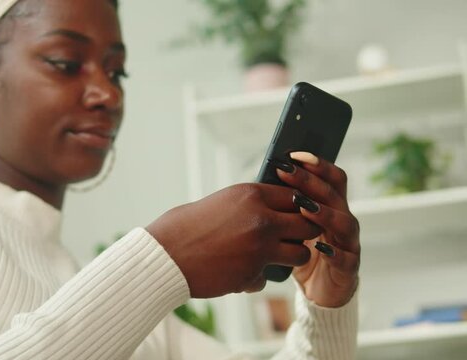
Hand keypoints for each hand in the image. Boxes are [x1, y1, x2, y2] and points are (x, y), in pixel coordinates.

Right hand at [146, 183, 321, 298]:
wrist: (164, 255)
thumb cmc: (183, 227)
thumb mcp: (220, 202)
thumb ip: (248, 205)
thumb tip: (269, 209)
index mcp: (251, 194)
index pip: (295, 196)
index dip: (296, 207)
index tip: (292, 214)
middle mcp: (261, 219)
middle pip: (308, 223)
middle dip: (302, 232)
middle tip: (288, 237)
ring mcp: (260, 248)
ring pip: (301, 254)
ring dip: (289, 256)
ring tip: (271, 256)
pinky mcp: (252, 274)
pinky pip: (268, 277)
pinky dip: (255, 277)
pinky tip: (236, 272)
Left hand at [275, 152, 360, 307]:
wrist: (318, 293)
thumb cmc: (302, 253)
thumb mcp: (291, 227)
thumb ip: (286, 207)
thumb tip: (264, 179)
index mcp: (331, 208)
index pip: (331, 179)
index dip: (317, 165)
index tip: (294, 153)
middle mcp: (343, 221)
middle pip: (333, 194)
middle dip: (310, 181)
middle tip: (287, 171)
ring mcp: (348, 244)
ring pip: (344, 222)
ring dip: (324, 213)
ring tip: (304, 208)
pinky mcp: (348, 269)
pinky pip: (345, 258)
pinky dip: (334, 253)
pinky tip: (320, 249)